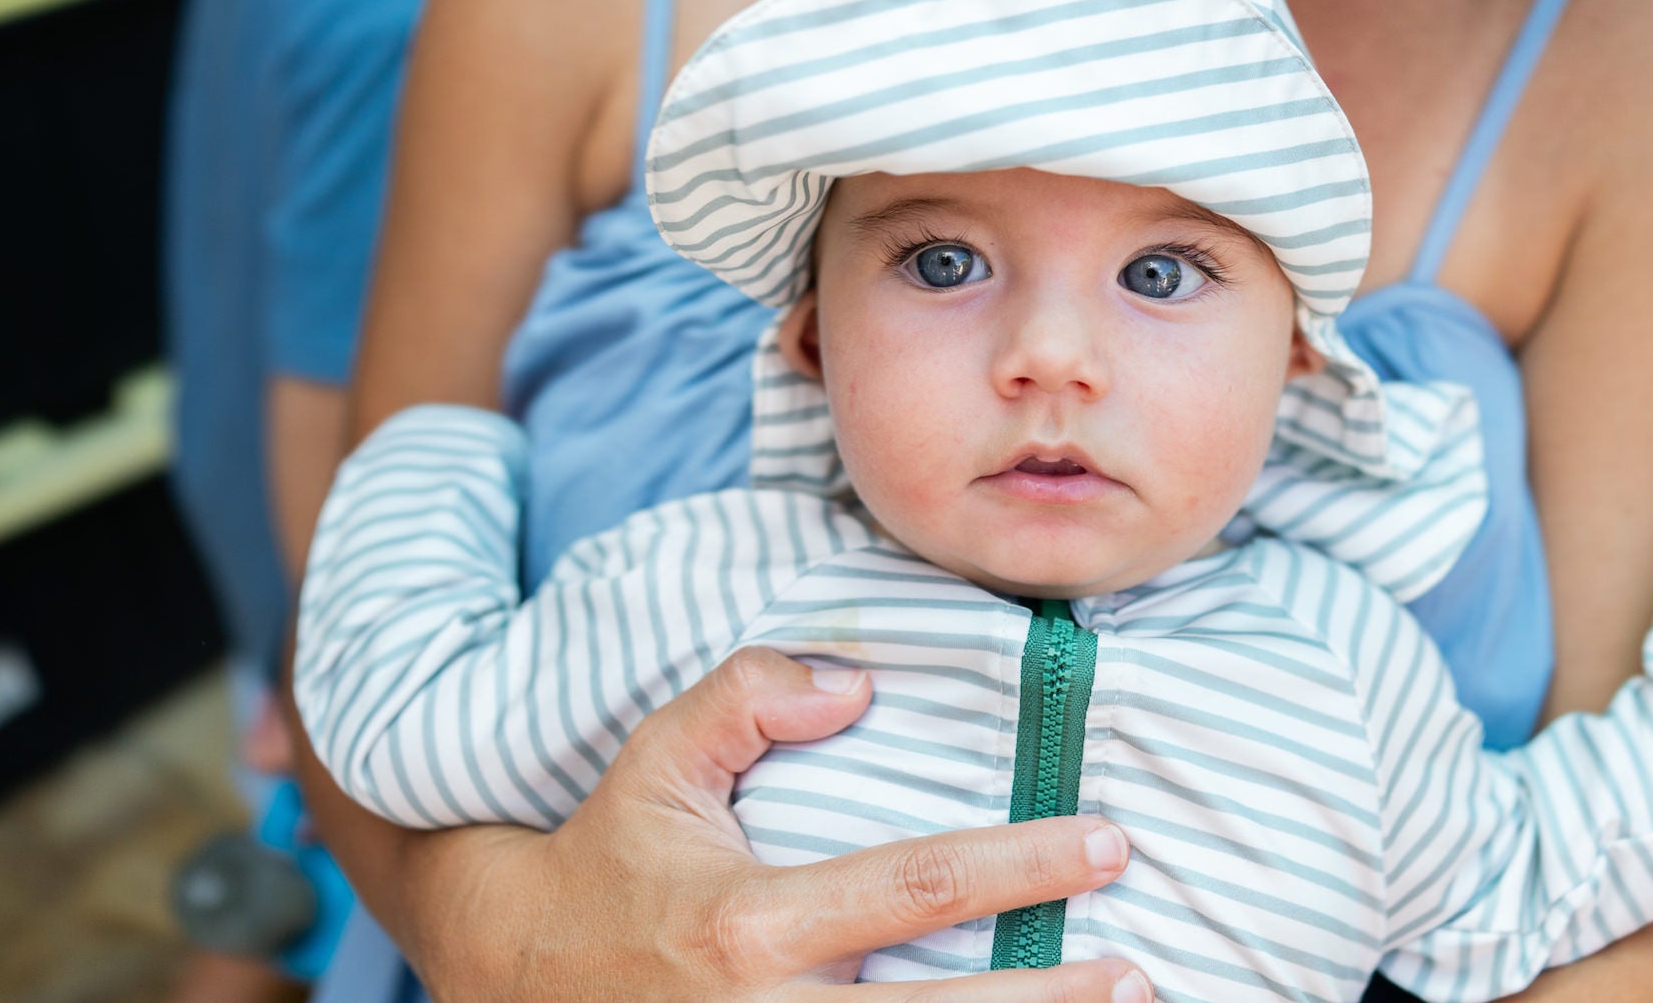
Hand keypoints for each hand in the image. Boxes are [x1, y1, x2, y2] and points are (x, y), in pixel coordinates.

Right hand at [409, 646, 1148, 1001]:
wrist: (511, 969)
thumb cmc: (608, 855)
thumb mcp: (659, 758)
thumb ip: (746, 698)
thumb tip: (855, 681)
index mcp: (749, 921)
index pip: (915, 886)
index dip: (1020, 865)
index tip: (1104, 843)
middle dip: (1053, 1000)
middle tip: (1141, 972)